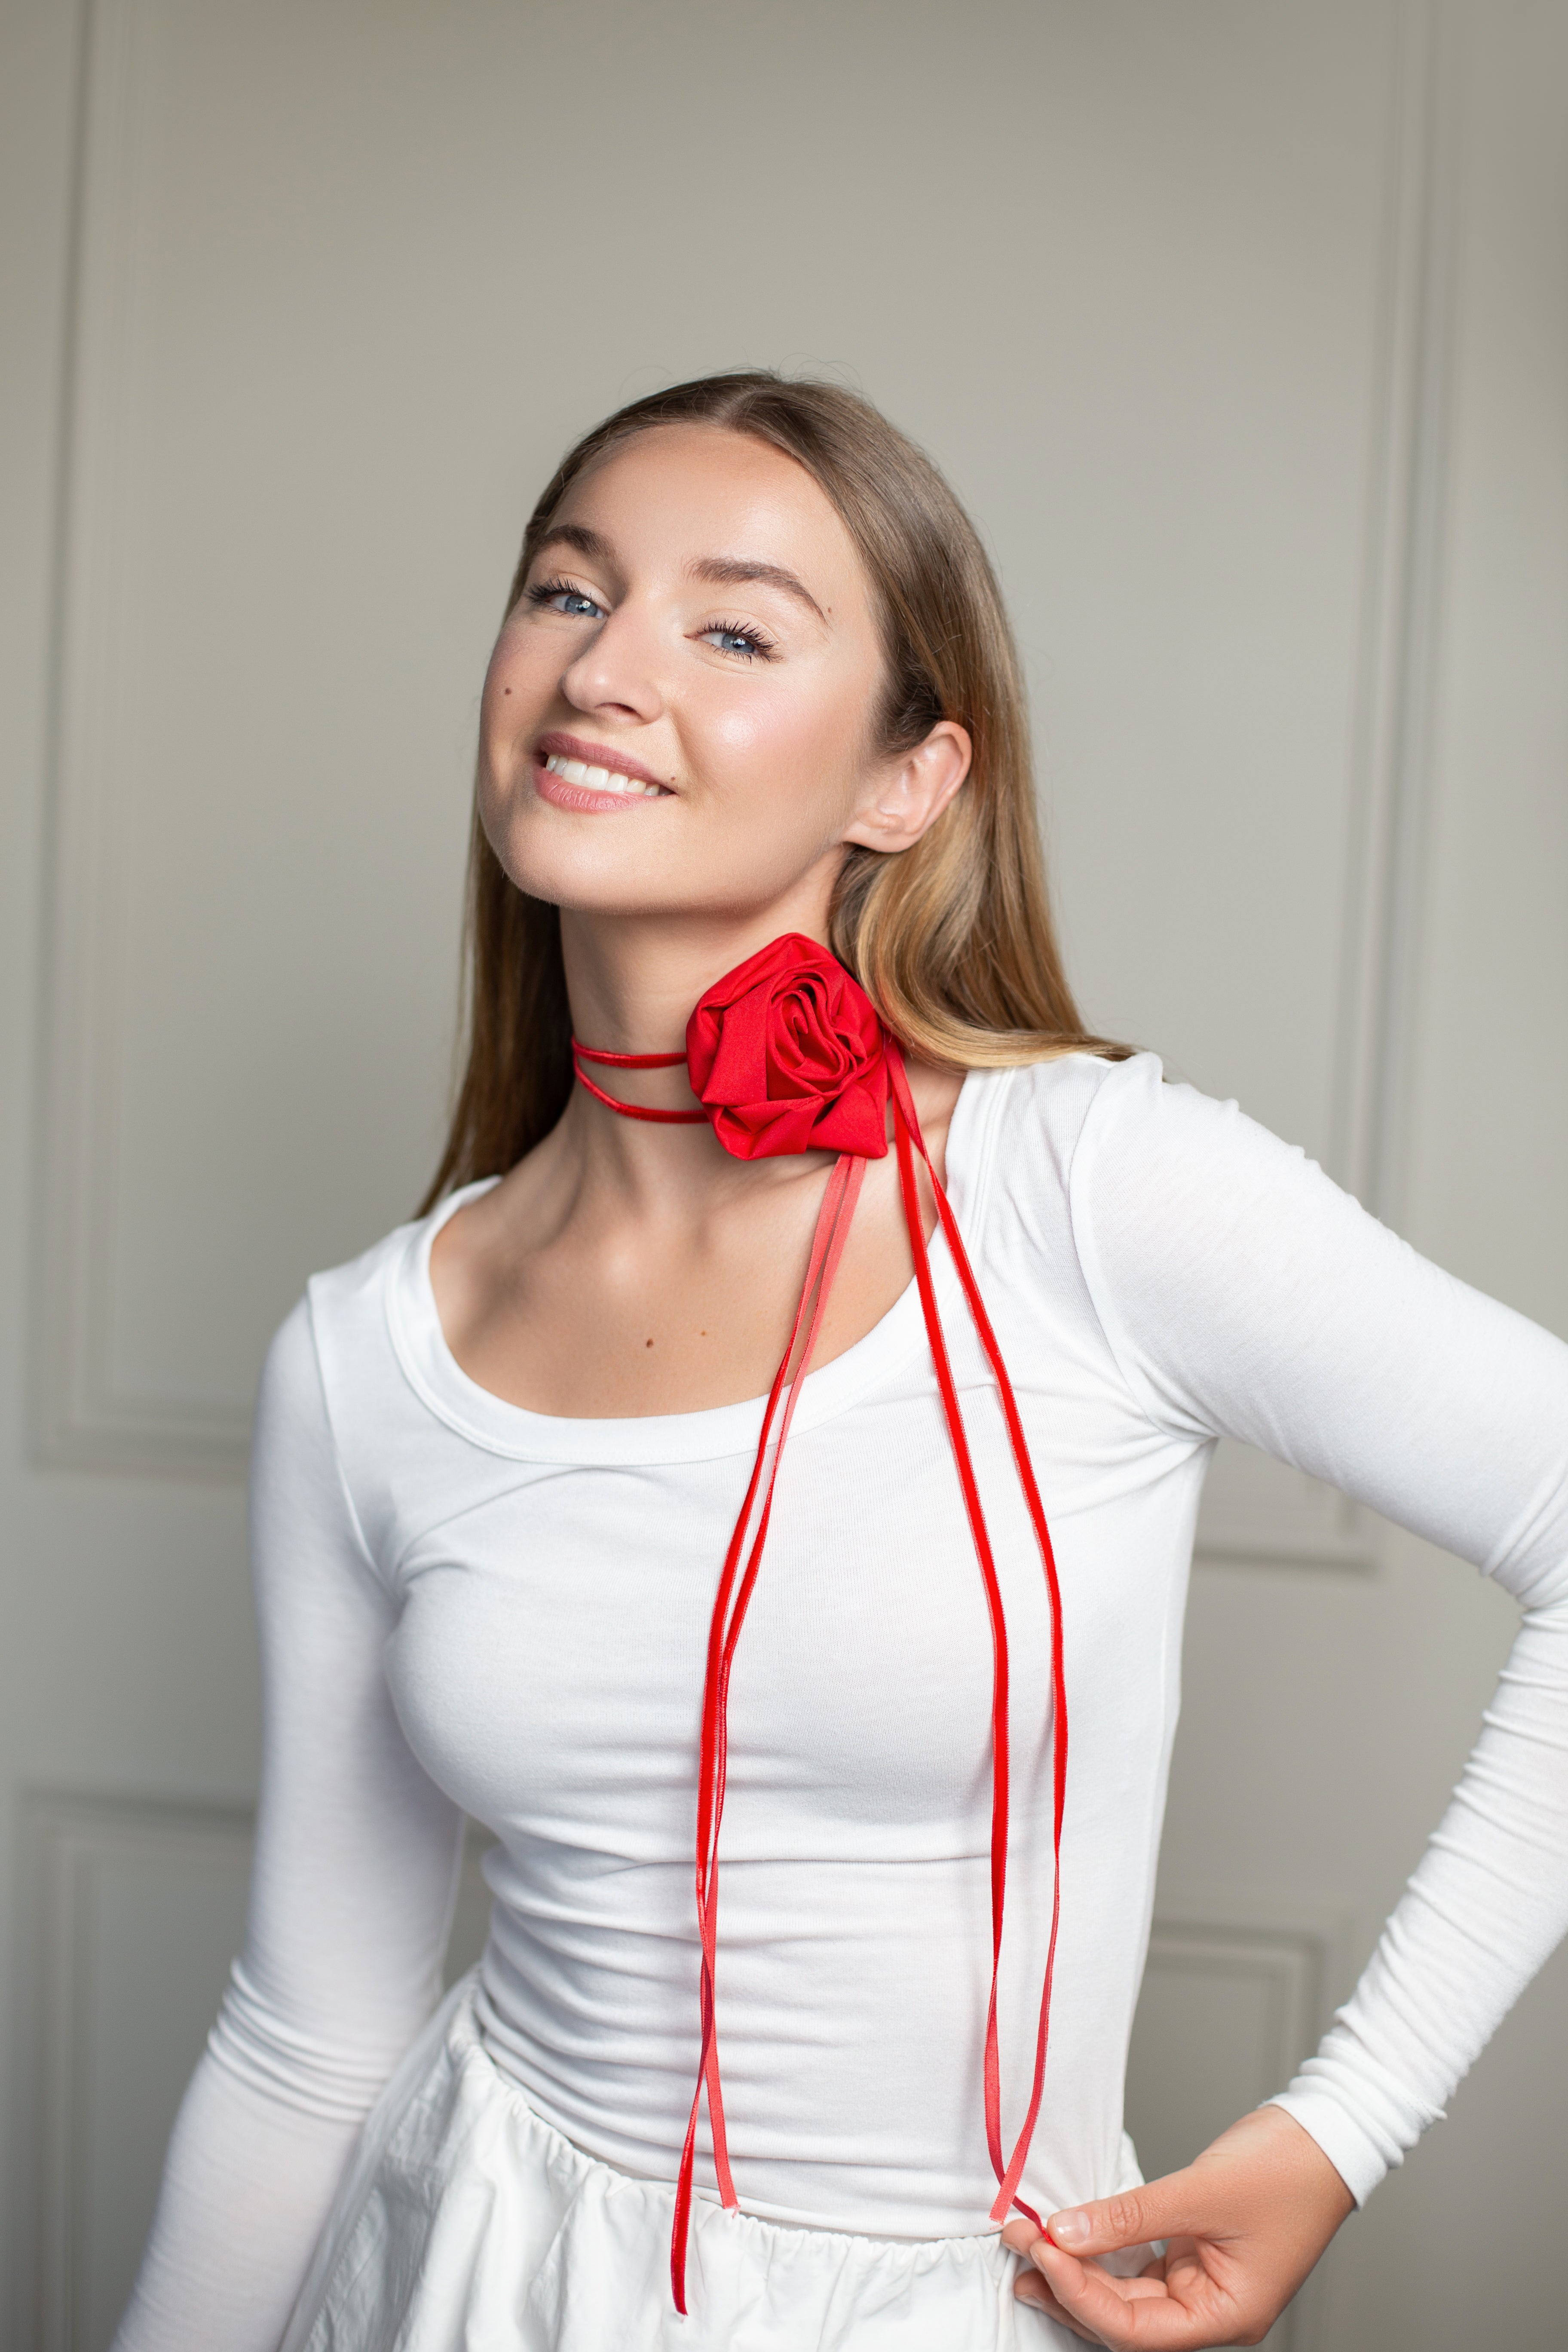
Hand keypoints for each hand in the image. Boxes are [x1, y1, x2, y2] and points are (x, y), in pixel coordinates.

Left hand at [1001, 2106, 1353, 2345]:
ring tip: (1027, 2242)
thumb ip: (1128, 2216)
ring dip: (1076, 2270)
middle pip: (1124, 2320)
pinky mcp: (1192, 2255)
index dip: (1082, 2294)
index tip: (1040, 2249)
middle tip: (1017, 2243)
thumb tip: (1063, 2232)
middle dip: (1067, 2284)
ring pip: (1124, 2296)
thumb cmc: (1287, 2171)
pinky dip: (1100, 2251)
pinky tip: (1066, 2236)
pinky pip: (1135, 2267)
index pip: (1136, 2330)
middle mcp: (1211, 2311)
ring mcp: (1201, 2284)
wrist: (1325, 2136)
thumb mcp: (1200, 2192)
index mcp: (1227, 2317)